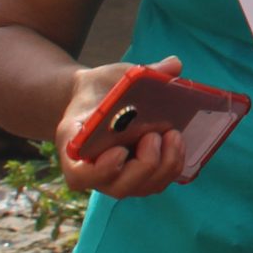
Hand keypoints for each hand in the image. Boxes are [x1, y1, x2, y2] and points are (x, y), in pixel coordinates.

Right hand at [56, 57, 188, 197]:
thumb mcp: (112, 76)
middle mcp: (93, 170)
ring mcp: (116, 177)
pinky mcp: (137, 177)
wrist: (100, 100)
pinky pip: (157, 183)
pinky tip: (177, 142)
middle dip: (145, 164)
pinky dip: (172, 166)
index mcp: (75, 146)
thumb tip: (174, 64)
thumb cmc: (102, 89)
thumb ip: (138, 72)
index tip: (120, 150)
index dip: (102, 171)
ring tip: (173, 135)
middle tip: (155, 135)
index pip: (79, 175)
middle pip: (118, 187)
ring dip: (165, 165)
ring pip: (142, 188)